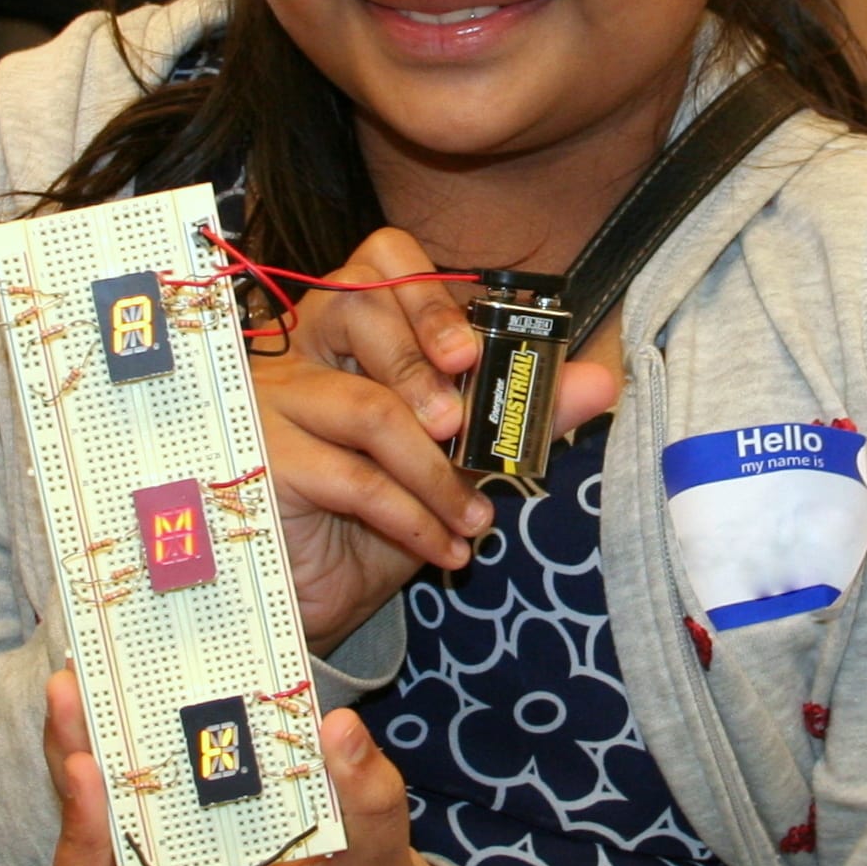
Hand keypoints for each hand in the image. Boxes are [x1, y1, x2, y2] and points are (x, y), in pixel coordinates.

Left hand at [44, 670, 468, 865]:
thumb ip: (368, 802)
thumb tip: (338, 727)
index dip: (77, 848)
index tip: (88, 774)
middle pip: (84, 845)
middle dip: (71, 768)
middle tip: (68, 691)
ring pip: (107, 812)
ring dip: (90, 748)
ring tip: (82, 679)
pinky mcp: (198, 834)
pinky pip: (148, 793)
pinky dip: (135, 748)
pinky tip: (136, 695)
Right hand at [250, 228, 615, 651]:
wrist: (308, 602)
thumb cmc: (373, 521)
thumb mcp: (451, 464)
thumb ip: (517, 416)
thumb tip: (601, 380)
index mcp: (345, 332)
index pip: (379, 263)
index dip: (428, 295)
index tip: (470, 353)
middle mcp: (301, 352)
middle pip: (359, 307)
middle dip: (426, 367)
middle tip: (464, 427)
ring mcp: (274, 404)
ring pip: (370, 407)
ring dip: (438, 471)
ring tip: (475, 517)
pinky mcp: (265, 464)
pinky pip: (356, 479)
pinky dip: (415, 517)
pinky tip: (445, 548)